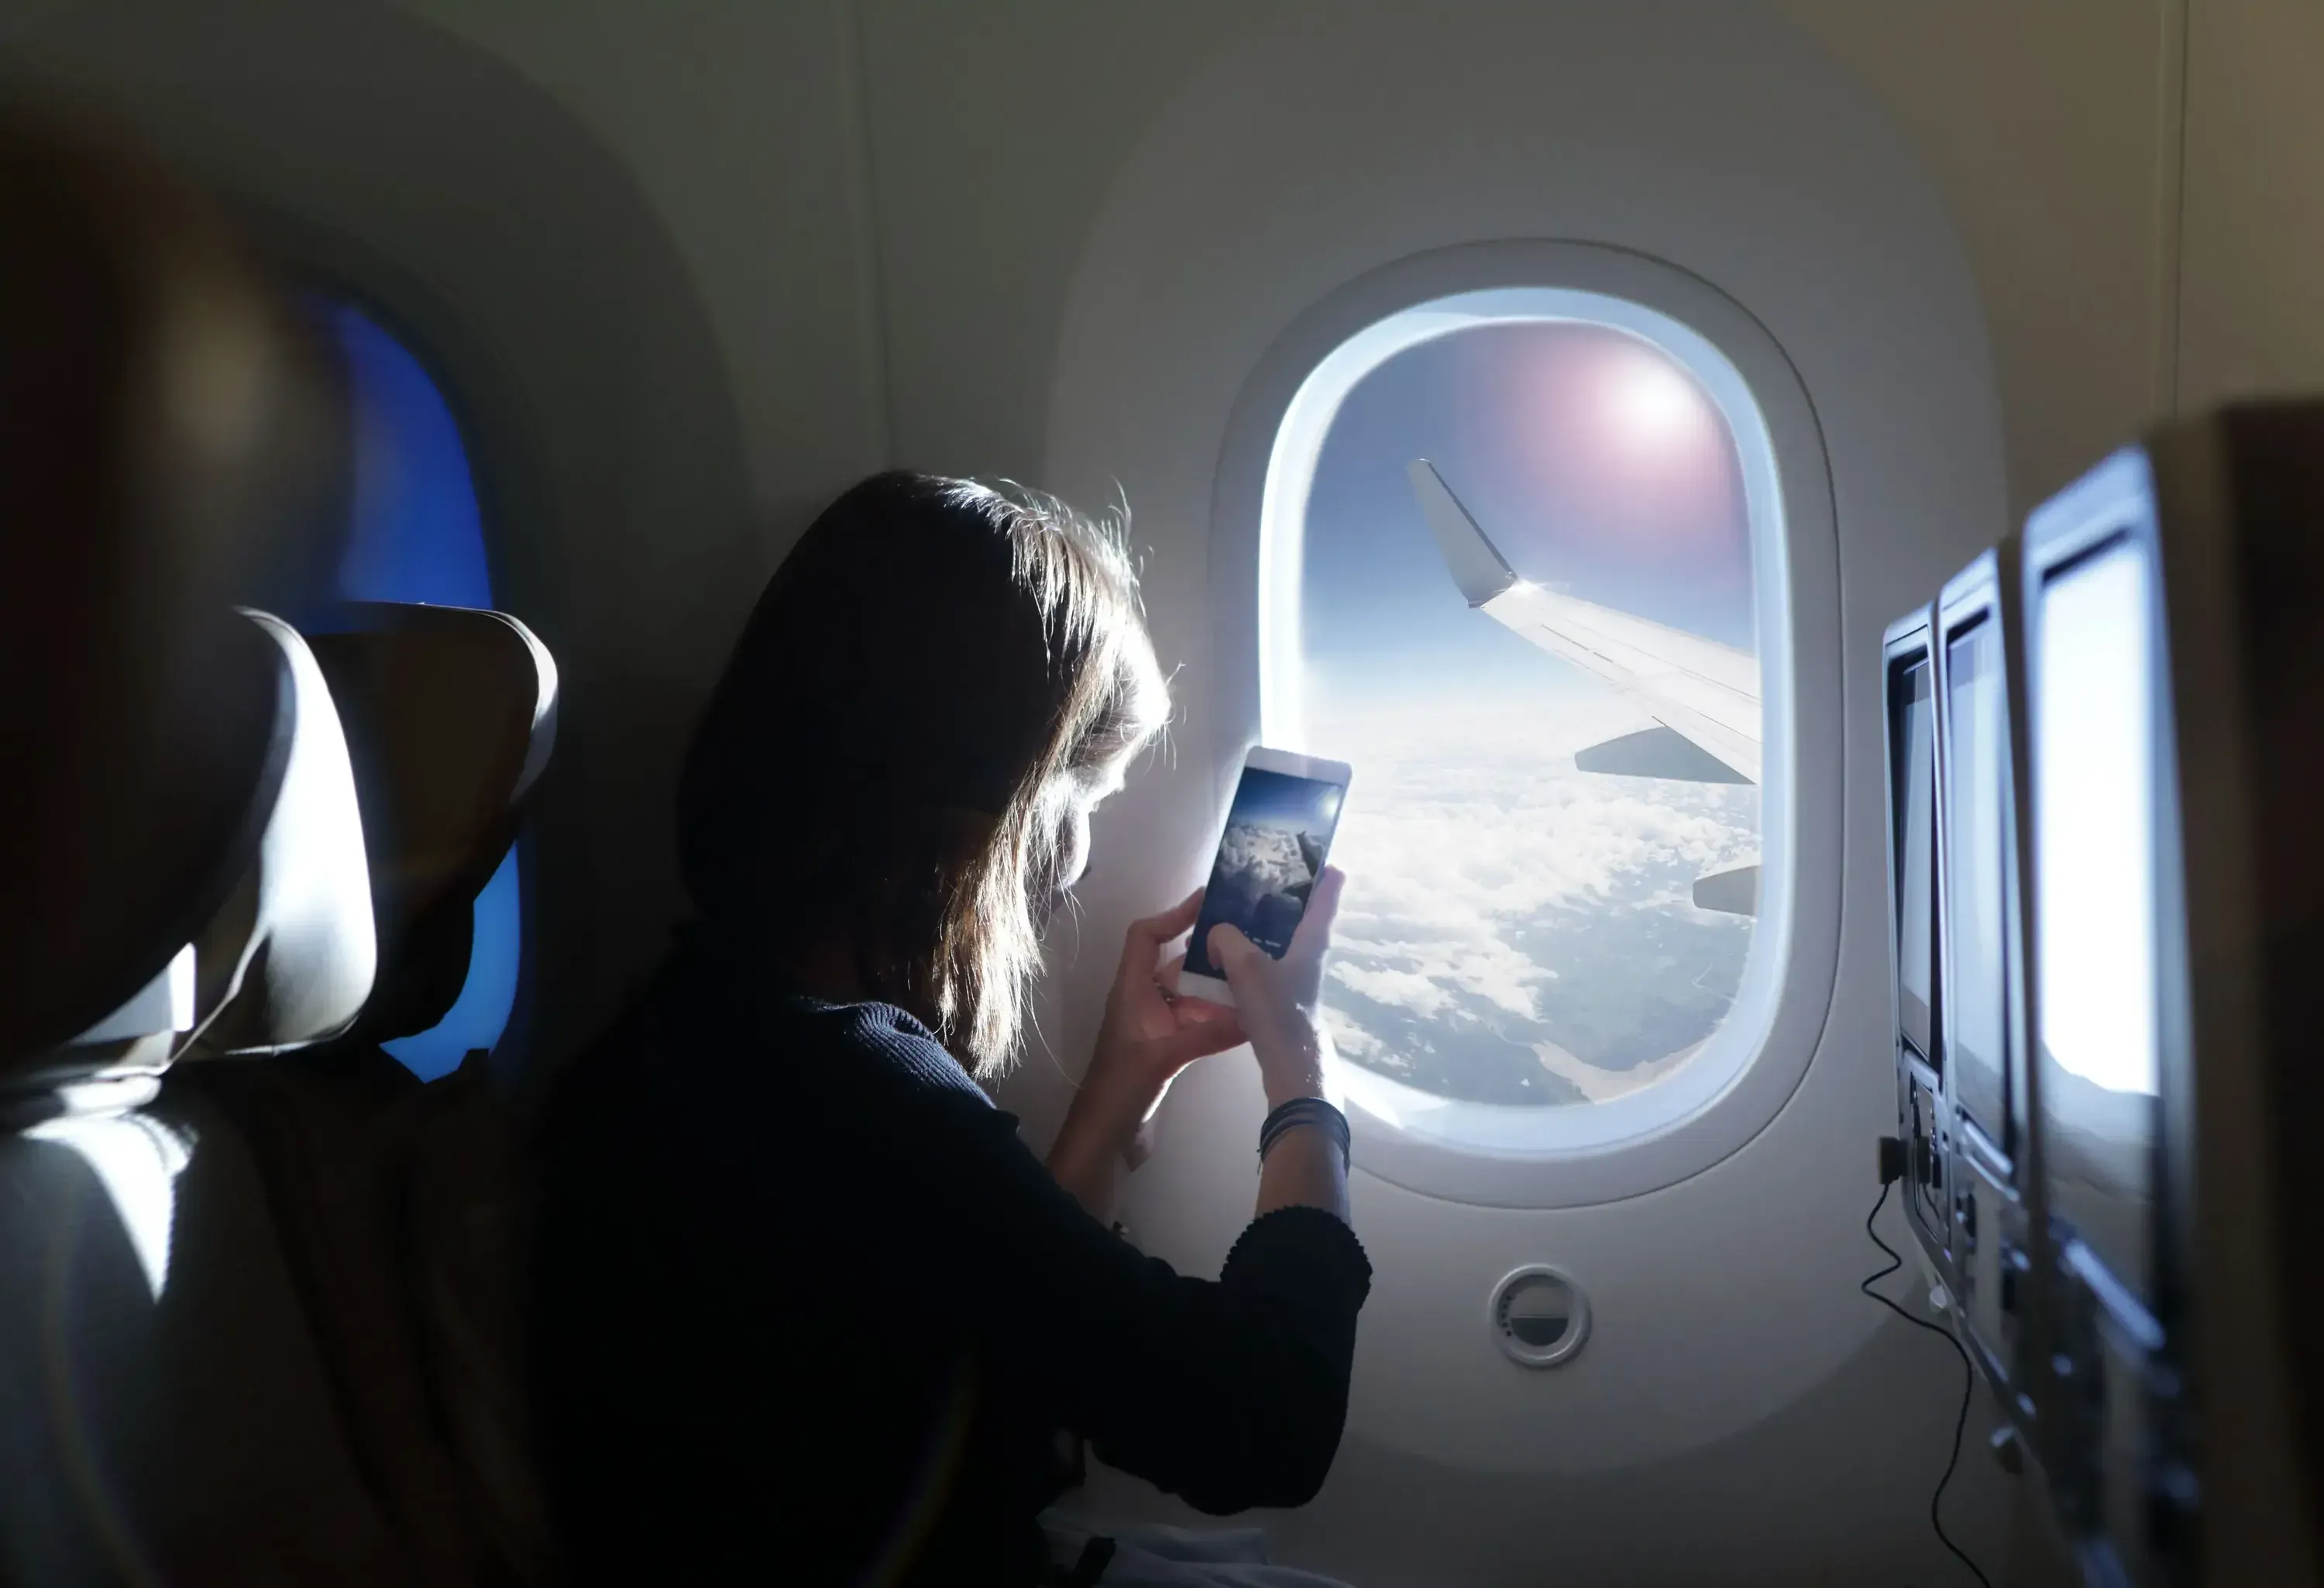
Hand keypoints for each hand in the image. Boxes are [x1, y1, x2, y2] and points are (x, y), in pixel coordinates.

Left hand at [1048, 890, 1246, 1200]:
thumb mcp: (1163, 1058)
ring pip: (1191, 997)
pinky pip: (1198, 1025)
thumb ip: (1206, 1035)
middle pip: (1177, 965)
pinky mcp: (1167, 1051)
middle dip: (1210, 955)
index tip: (1209, 903)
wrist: (1104, 1139)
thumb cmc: (1119, 1090)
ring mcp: (1156, 1027)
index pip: (1146, 937)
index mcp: (1131, 991)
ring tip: (1258, 982)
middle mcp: (1144, 1002)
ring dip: (1220, 992)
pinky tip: (1250, 1023)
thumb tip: (1253, 1015)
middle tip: (1251, 944)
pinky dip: (1220, 1022)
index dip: (1173, 915)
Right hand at [1204, 866, 1344, 1109]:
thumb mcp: (1248, 967)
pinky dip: (1243, 952)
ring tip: (1222, 911)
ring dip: (1253, 923)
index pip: (1329, 888)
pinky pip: (1261, 961)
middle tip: (1244, 873)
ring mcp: (1295, 973)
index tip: (1297, 846)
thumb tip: (1216, 933)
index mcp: (1313, 936)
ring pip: (1276, 936)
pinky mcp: (1280, 993)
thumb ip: (1227, 939)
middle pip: (1298, 909)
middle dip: (1275, 889)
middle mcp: (1309, 950)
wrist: (1291, 1067)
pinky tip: (1217, 954)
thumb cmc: (1279, 1011)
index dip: (1318, 863)